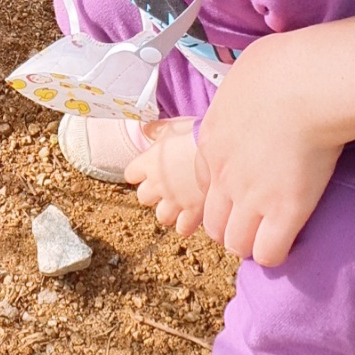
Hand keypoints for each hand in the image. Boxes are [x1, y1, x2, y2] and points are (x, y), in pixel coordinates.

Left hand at [123, 117, 206, 236]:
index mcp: (149, 163)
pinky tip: (195, 215)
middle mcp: (158, 184)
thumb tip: (146, 129)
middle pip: (143, 198)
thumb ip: (157, 129)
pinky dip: (187, 225)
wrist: (223, 151)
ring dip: (170, 211)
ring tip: (182, 202)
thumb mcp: (175, 126)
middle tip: (169, 186)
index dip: (140, 173)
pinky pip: (182, 228)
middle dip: (154, 194)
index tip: (150, 170)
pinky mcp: (193, 212)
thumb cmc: (198, 134)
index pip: (131, 174)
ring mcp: (175, 201)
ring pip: (162, 216)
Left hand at [194, 35, 347, 266]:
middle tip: (259, 221)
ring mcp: (251, 198)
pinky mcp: (285, 211)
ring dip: (252, 244)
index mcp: (210, 145)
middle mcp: (223, 177)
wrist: (306, 83)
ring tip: (273, 235)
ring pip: (237, 245)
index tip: (246, 193)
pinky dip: (276, 253)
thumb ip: (240, 96)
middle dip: (233, 228)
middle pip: (214, 224)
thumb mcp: (242, 77)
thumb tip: (253, 87)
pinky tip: (291, 240)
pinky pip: (269, 254)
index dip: (225, 195)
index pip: (205, 187)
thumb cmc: (281, 67)